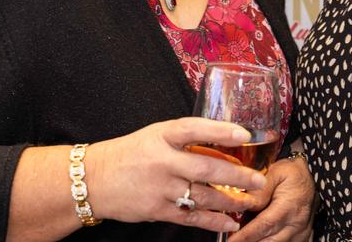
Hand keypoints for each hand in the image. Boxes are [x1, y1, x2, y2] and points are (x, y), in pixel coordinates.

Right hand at [86, 117, 267, 233]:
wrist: (93, 180)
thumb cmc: (129, 154)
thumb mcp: (154, 136)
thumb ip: (184, 139)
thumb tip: (222, 141)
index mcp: (161, 136)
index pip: (194, 129)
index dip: (220, 130)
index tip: (245, 134)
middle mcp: (162, 161)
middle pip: (206, 167)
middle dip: (237, 175)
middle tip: (258, 179)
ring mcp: (159, 187)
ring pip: (203, 195)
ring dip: (230, 200)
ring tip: (250, 200)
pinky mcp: (157, 210)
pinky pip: (191, 217)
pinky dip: (213, 222)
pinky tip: (230, 222)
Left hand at [228, 154, 313, 241]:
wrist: (312, 174)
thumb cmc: (292, 172)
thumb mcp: (276, 172)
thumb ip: (261, 189)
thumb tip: (246, 204)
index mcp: (289, 207)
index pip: (264, 225)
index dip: (245, 236)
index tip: (231, 240)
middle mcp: (296, 223)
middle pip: (269, 241)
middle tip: (233, 241)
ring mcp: (301, 232)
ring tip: (244, 238)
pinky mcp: (303, 236)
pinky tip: (261, 238)